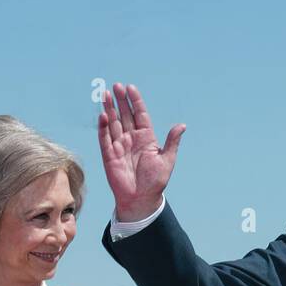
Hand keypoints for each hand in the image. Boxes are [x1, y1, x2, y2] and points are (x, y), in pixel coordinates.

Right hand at [99, 83, 185, 222]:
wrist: (142, 200)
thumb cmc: (155, 181)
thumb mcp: (167, 160)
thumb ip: (172, 142)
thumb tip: (182, 125)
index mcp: (146, 138)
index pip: (140, 114)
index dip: (135, 101)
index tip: (130, 88)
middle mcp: (132, 139)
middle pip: (125, 115)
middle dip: (120, 100)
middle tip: (116, 86)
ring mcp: (120, 145)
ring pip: (113, 123)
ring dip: (109, 109)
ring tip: (106, 94)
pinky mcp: (109, 155)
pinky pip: (105, 138)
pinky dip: (103, 127)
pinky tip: (103, 115)